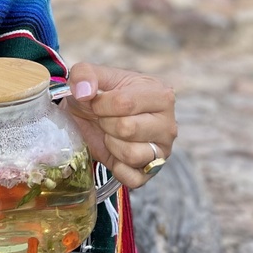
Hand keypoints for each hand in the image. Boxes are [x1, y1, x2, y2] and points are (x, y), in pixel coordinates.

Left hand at [62, 62, 176, 190]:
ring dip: (111, 144)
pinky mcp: (152, 172)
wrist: (90, 118)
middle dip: (106, 123)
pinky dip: (117, 168)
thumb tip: (84, 91)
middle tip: (105, 119)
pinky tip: (115, 153)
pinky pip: (134, 179)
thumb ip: (84, 73)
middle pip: (128, 129)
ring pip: (132, 155)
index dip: (101, 104)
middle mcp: (168, 124)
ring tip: (111, 134)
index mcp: (160, 95)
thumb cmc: (97, 95)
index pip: (125, 103)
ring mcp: (163, 150)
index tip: (97, 102)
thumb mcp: (88, 74)